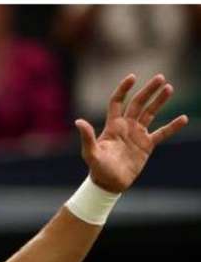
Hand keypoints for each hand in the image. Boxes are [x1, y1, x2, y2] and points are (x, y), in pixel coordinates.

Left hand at [76, 73, 188, 192]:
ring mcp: (137, 135)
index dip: (124, 89)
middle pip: (138, 103)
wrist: (109, 184)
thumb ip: (87, 137)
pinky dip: (172, 126)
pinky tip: (183, 118)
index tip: (132, 77)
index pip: (117, 102)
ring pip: (150, 113)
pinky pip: (162, 133)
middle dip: (148, 90)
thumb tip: (78, 121)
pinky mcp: (147, 145)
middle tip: (160, 77)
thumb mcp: (90, 153)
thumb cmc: (97, 169)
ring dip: (160, 101)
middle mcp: (126, 127)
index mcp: (112, 126)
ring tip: (169, 88)